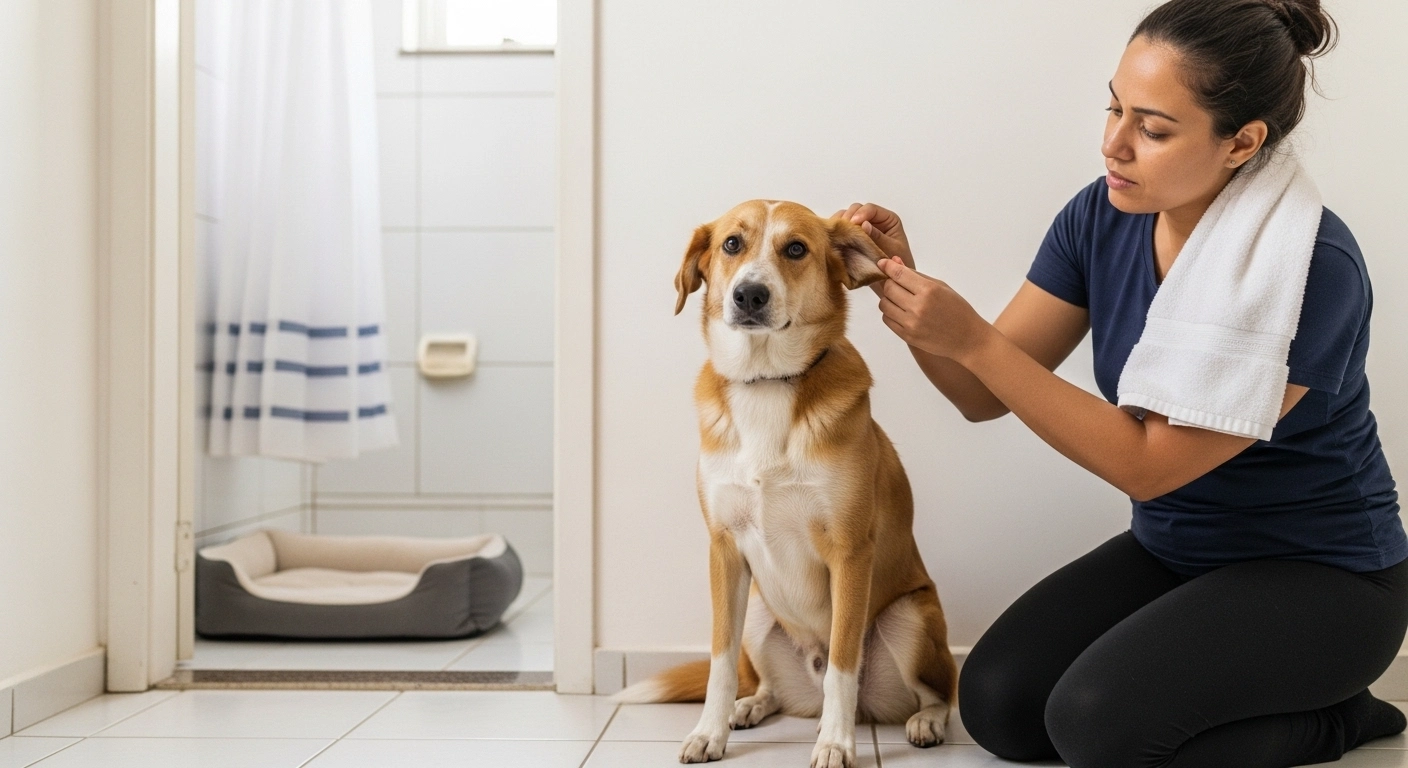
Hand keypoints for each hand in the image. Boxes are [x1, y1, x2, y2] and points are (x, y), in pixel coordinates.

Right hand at [832, 203, 914, 296]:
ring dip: (838, 225)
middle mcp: (873, 221)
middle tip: (842, 230)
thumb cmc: (897, 266)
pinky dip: (835, 233)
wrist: (892, 282)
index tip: (854, 223)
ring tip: (835, 235)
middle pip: (855, 210)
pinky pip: (840, 230)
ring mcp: (861, 228)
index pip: (871, 209)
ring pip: (845, 218)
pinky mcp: (852, 238)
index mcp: (888, 220)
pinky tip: (831, 240)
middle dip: (847, 218)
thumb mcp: (890, 250)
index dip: (861, 213)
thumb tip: (863, 224)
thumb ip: (877, 237)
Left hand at [876, 257, 991, 361]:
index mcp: (929, 291)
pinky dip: (891, 313)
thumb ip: (915, 275)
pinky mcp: (907, 336)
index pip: (898, 274)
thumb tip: (894, 261)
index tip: (882, 263)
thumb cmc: (957, 309)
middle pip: (888, 288)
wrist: (967, 339)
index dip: (887, 266)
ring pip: (884, 304)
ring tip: (901, 299)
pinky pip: (887, 319)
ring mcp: (911, 323)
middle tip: (898, 284)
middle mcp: (918, 307)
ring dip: (889, 299)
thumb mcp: (941, 286)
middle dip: (890, 283)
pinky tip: (902, 312)